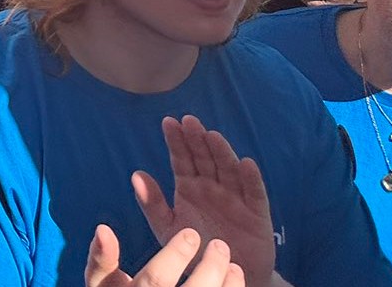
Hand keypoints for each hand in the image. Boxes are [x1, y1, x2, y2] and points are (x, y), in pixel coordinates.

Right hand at [87, 227, 242, 286]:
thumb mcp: (102, 284)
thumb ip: (101, 259)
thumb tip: (103, 229)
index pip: (155, 279)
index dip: (175, 255)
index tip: (190, 232)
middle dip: (208, 266)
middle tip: (218, 244)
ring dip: (225, 282)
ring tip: (230, 262)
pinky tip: (234, 278)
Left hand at [132, 117, 274, 284]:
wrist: (222, 277)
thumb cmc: (193, 250)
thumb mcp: (168, 228)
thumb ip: (152, 203)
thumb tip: (135, 174)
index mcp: (189, 188)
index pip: (182, 160)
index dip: (176, 142)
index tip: (169, 122)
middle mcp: (212, 188)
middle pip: (205, 159)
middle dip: (197, 140)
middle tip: (189, 121)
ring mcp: (235, 198)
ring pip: (228, 170)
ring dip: (222, 153)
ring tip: (212, 136)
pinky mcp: (256, 214)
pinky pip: (255, 194)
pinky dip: (252, 179)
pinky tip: (246, 164)